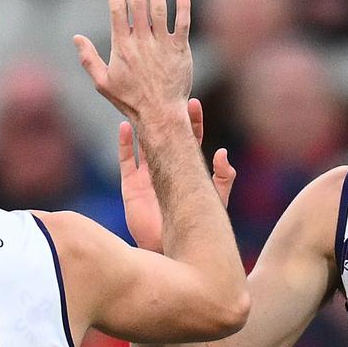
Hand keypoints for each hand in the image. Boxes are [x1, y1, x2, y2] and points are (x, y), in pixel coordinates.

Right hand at [74, 0, 191, 125]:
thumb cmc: (130, 100)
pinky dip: (182, 5)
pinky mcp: (180, 50)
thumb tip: (76, 38)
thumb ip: (89, 59)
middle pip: (137, 2)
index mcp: (121, 46)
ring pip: (159, 8)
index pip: (117, 9)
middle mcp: (141, 42)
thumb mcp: (103, 82)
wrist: (159, 114)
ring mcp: (162, 45)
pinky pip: (182, 23)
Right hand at [121, 98, 235, 251]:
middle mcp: (166, 170)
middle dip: (166, 116)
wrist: (172, 250)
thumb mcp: (215, 201)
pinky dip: (124, 144)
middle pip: (166, 136)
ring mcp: (148, 177)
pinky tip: (124, 127)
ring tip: (142, 105)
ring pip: (144, 144)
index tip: (193, 103)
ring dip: (143, 125)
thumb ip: (223, 179)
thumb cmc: (198, 228)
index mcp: (187, 171)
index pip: (190, 139)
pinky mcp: (131, 187)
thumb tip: (223, 152)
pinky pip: (125, 161)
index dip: (192, 121)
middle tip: (167, 95)